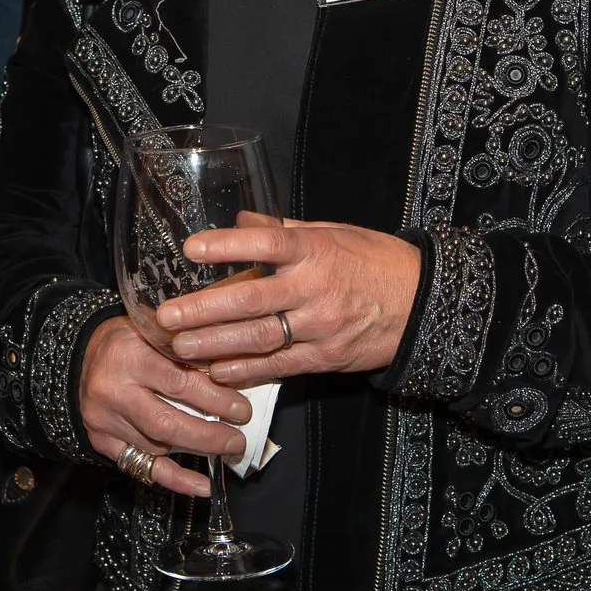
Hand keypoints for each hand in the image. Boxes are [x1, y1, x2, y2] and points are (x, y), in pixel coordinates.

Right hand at [76, 316, 248, 498]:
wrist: (80, 356)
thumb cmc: (127, 342)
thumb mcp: (155, 332)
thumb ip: (187, 353)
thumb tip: (234, 378)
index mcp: (128, 355)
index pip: (177, 381)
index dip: (214, 398)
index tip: (242, 410)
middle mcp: (112, 390)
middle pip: (165, 421)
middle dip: (208, 435)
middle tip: (237, 439)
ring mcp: (105, 420)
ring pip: (156, 445)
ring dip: (196, 451)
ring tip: (224, 450)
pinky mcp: (102, 442)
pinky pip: (143, 467)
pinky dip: (176, 479)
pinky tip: (202, 485)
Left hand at [157, 219, 421, 385]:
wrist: (424, 304)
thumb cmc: (376, 261)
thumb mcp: (335, 232)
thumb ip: (286, 229)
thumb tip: (242, 219)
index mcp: (316, 249)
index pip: (267, 242)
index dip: (227, 246)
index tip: (191, 249)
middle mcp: (315, 287)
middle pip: (251, 300)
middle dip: (204, 310)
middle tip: (166, 317)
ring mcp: (321, 326)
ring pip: (259, 338)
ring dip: (215, 345)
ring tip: (180, 347)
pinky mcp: (326, 357)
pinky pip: (279, 366)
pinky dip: (245, 370)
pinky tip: (216, 371)